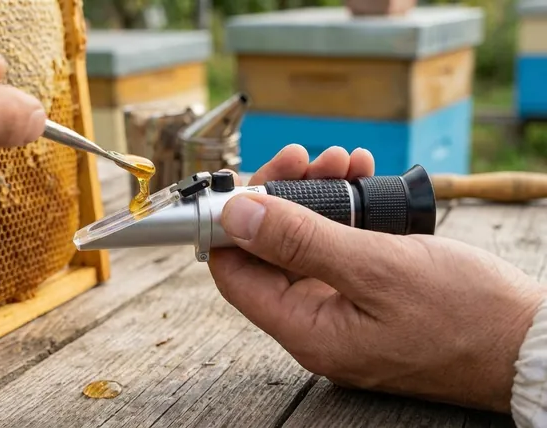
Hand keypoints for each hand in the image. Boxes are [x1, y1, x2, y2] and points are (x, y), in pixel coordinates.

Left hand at [208, 144, 546, 411]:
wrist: (530, 343)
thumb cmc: (466, 315)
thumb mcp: (377, 267)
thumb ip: (300, 241)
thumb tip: (235, 215)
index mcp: (306, 329)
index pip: (235, 273)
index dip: (228, 225)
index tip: (242, 182)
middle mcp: (316, 323)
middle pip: (269, 252)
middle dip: (283, 195)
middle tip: (308, 156)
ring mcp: (342, 310)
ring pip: (305, 244)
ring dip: (317, 195)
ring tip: (346, 159)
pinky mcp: (368, 295)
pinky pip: (339, 249)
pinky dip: (346, 211)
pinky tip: (362, 178)